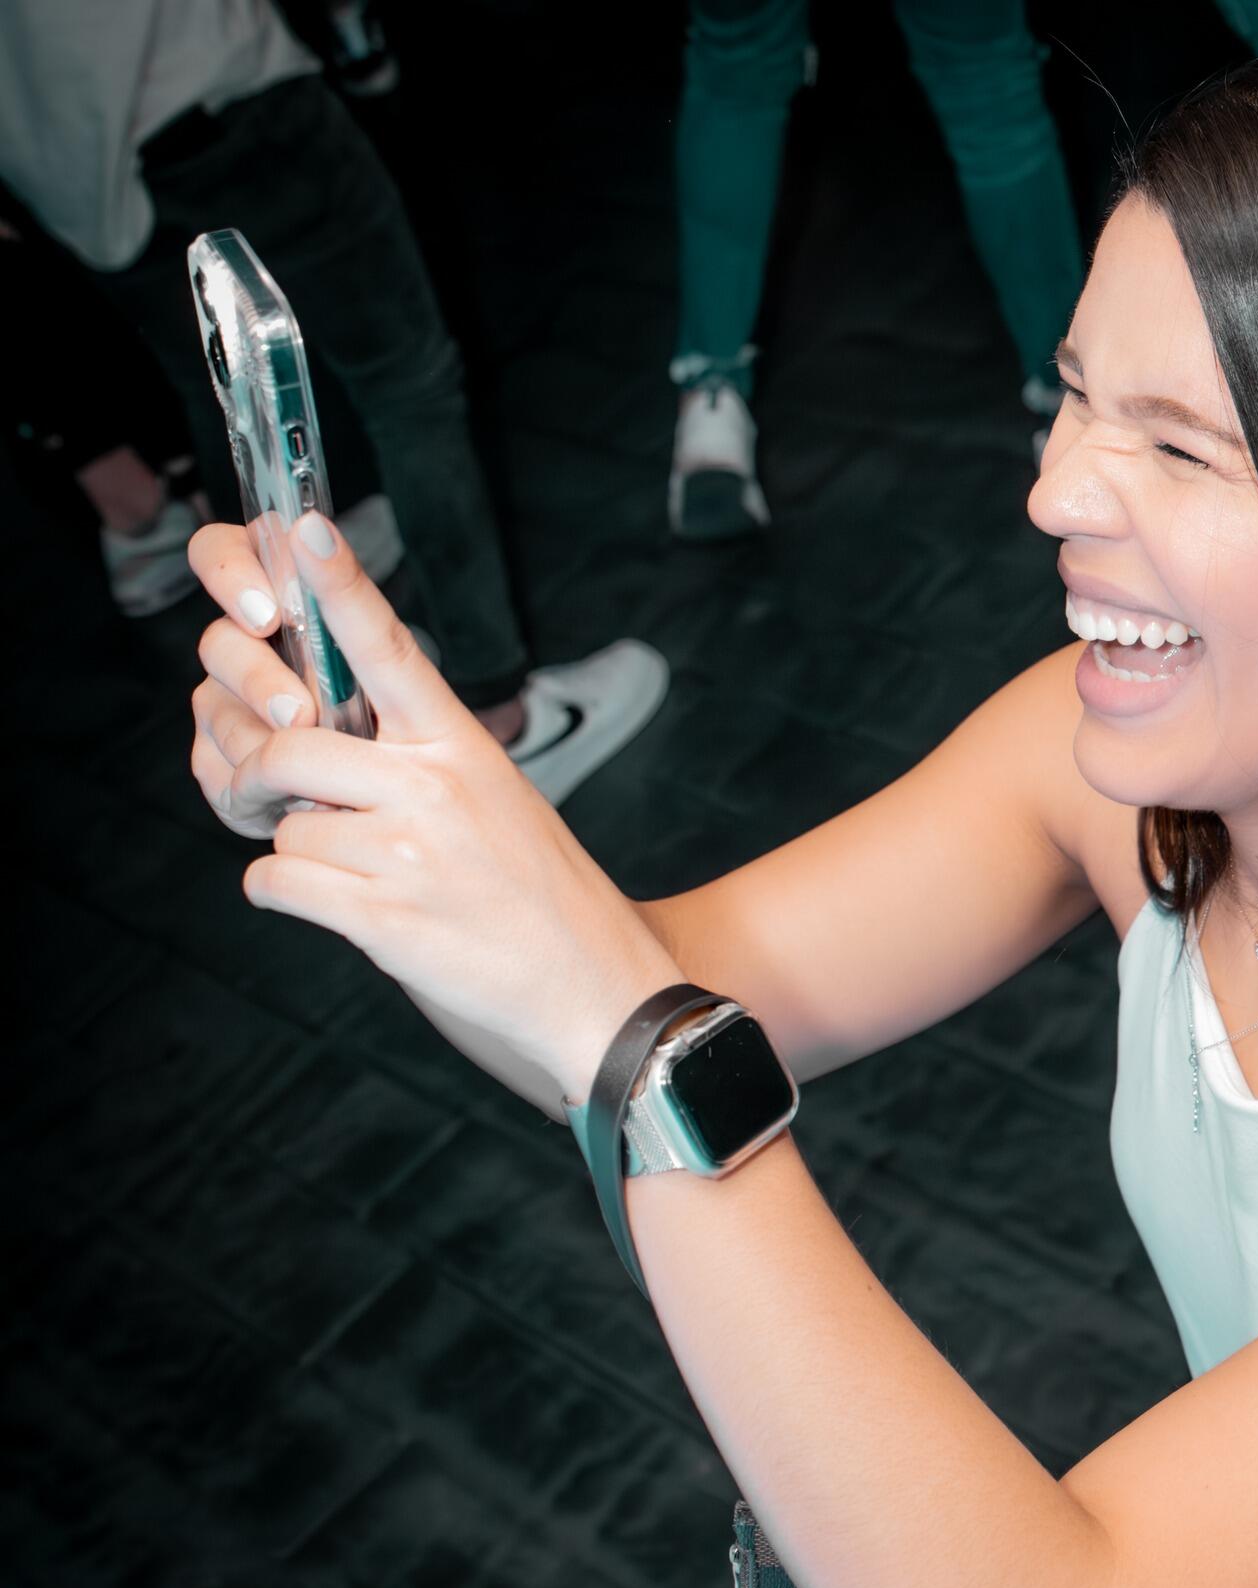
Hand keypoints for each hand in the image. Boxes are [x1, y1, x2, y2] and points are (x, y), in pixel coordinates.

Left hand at [184, 510, 680, 1103]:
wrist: (598, 989)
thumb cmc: (544, 898)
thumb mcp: (497, 804)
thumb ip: (416, 767)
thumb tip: (318, 748)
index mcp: (464, 749)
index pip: (392, 649)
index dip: (341, 586)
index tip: (304, 527)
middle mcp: (434, 790)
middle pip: (290, 745)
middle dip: (258, 775)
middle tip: (259, 798)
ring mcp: (409, 855)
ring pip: (283, 823)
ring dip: (296, 852)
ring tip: (356, 879)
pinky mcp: (383, 919)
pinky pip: (277, 882)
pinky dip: (283, 895)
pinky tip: (336, 908)